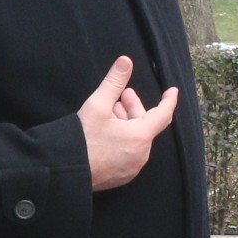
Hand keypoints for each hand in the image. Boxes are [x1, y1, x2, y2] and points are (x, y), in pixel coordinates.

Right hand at [78, 56, 178, 190]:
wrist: (65, 171)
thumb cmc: (82, 139)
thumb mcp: (97, 105)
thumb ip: (114, 81)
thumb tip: (125, 61)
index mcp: (140, 137)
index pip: (163, 114)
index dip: (168, 100)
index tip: (172, 91)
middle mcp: (141, 155)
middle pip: (145, 126)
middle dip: (134, 109)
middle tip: (122, 96)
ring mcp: (132, 168)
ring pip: (136, 140)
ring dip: (128, 124)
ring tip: (111, 113)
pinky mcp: (122, 176)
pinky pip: (129, 154)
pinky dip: (124, 140)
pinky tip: (108, 133)